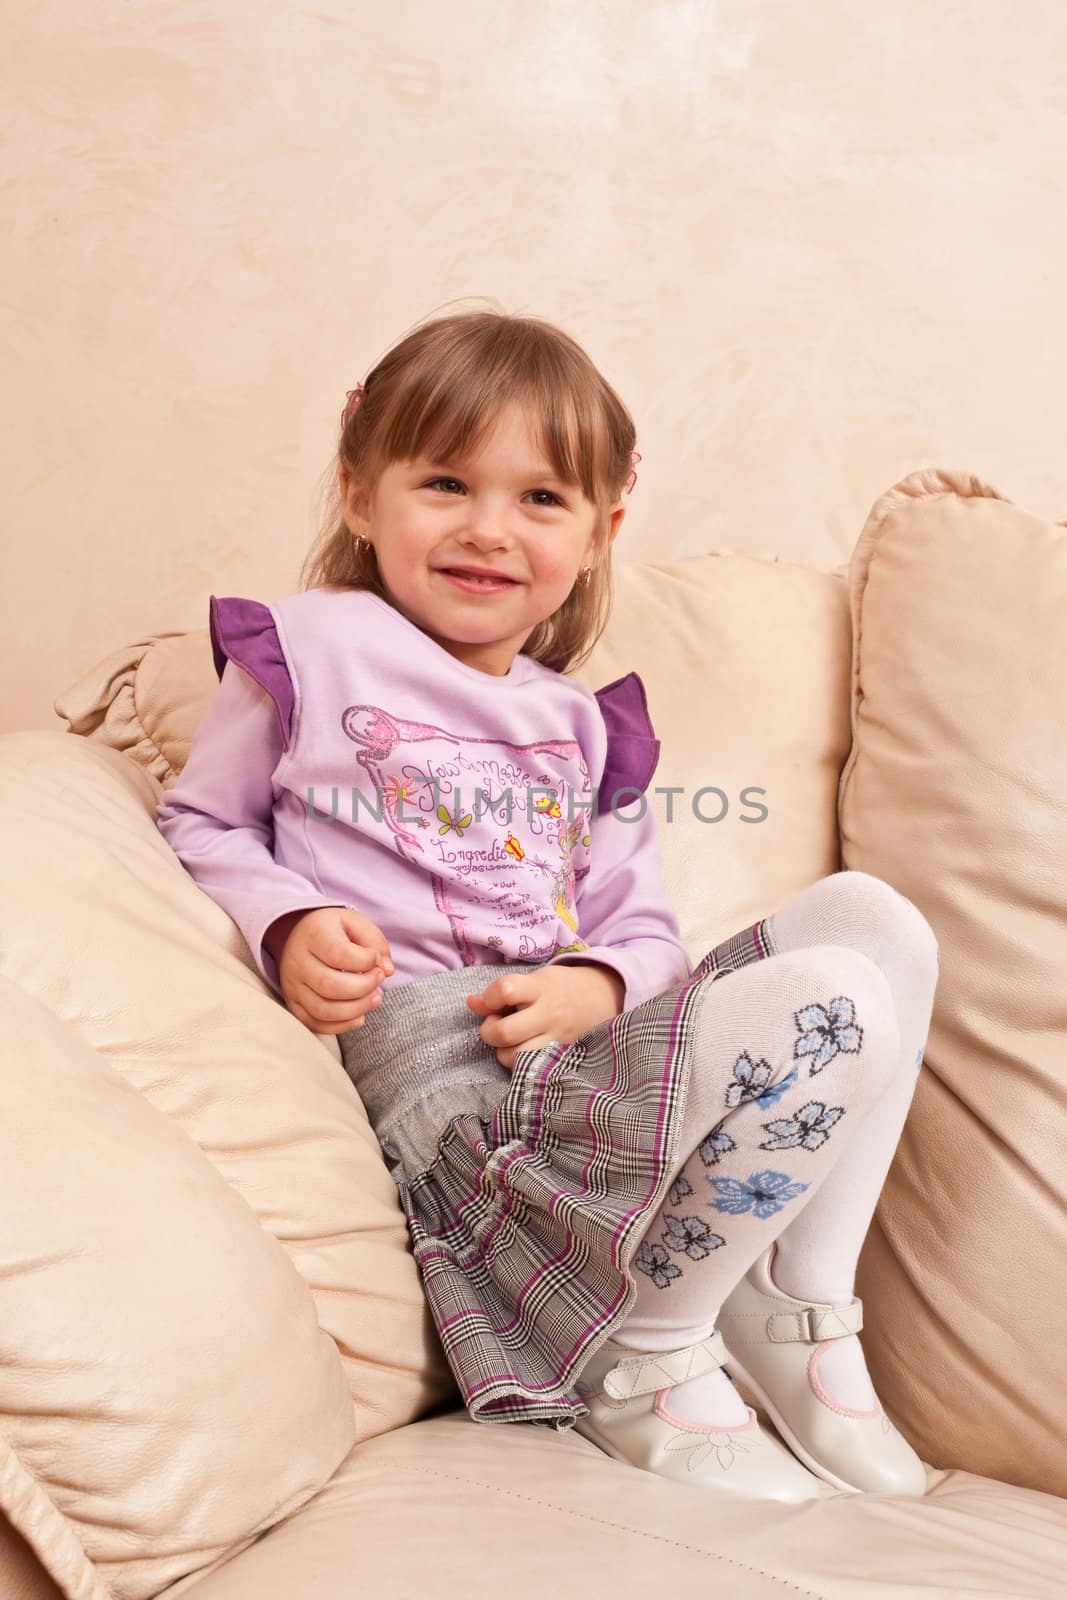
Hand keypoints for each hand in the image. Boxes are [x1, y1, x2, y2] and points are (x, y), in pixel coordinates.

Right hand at [265, 906, 394, 1034]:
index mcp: (313, 934)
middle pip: (330, 985)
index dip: (365, 961)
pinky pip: (314, 1024)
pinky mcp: (293, 1003)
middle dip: (364, 988)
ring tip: (374, 999)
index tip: (376, 959)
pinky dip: (340, 1026)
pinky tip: (359, 1016)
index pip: (338, 954)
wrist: (299, 935)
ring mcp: (292, 985)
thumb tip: (387, 970)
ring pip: (322, 1010)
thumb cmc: (333, 930)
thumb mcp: (356, 923)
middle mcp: (297, 961)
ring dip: (356, 1010)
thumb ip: (376, 943)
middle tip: (379, 979)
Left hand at [466, 962, 624, 1069]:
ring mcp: (556, 1038)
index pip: (504, 991)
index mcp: (540, 988)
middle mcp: (548, 1014)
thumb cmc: (559, 988)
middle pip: (505, 1032)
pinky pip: (530, 1069)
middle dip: (489, 1031)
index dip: (489, 998)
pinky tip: (523, 1051)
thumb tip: (471, 1003)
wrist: (604, 998)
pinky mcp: (561, 1056)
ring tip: (510, 1041)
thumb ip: (501, 993)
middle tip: (496, 1026)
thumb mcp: (533, 981)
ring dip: (503, 1052)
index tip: (493, 1001)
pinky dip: (519, 1063)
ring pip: (514, 1057)